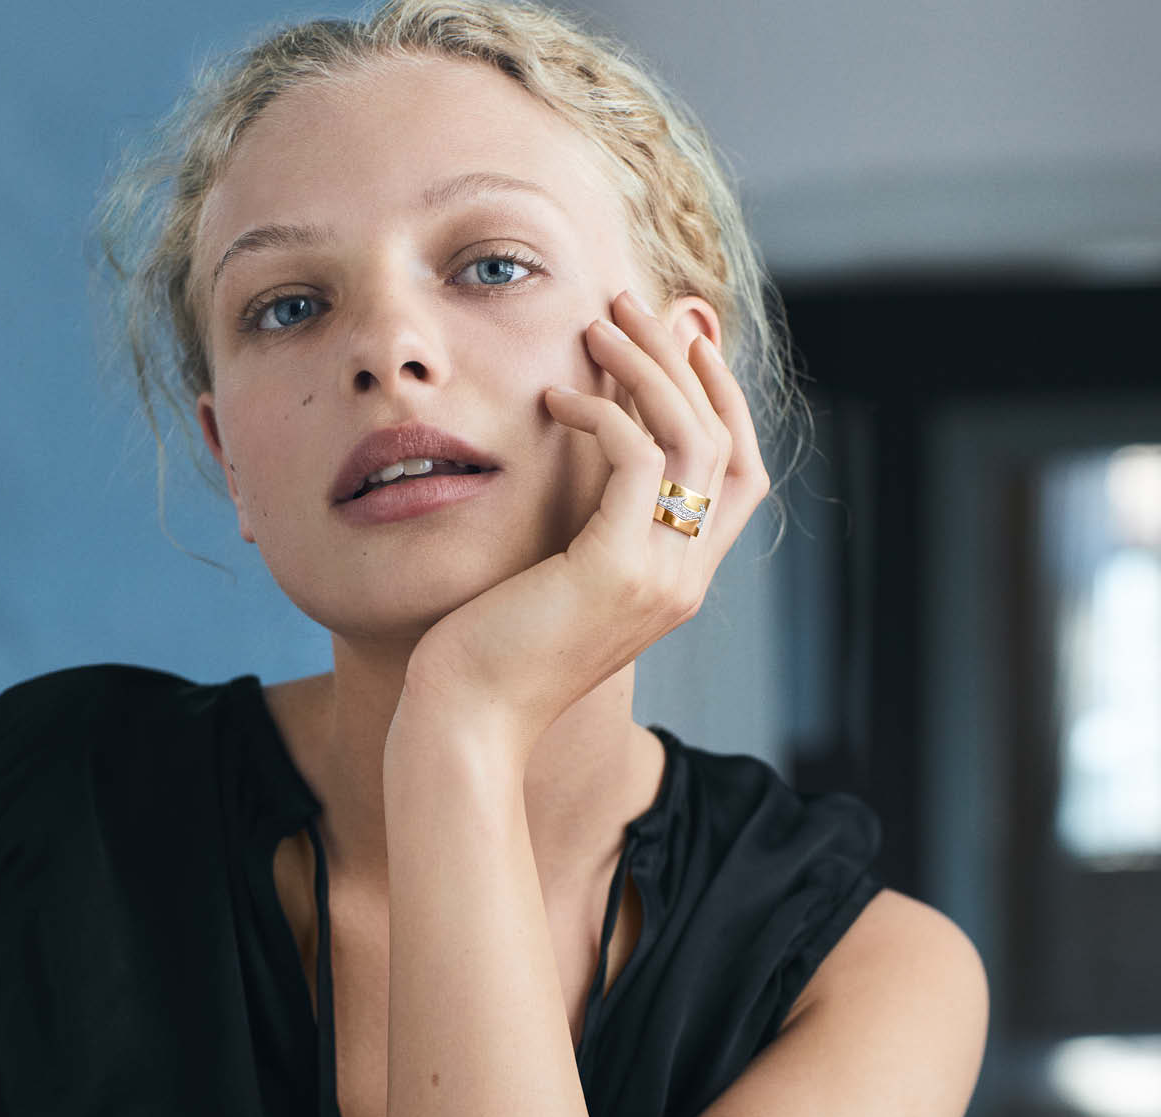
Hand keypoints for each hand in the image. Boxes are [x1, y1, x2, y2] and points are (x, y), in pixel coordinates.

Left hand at [395, 288, 770, 766]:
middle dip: (684, 361)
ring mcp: (661, 577)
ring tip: (598, 322)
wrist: (469, 719)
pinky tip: (556, 397)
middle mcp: (686, 577)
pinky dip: (603, 413)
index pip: (741, 471)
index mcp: (680, 576)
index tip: (684, 340)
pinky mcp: (616, 569)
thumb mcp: (563, 572)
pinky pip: (635, 460)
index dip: (724, 398)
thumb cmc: (497, 644)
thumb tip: (596, 443)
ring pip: (691, 439)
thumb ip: (596, 519)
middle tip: (632, 304)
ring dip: (648, 368)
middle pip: (722, 440)